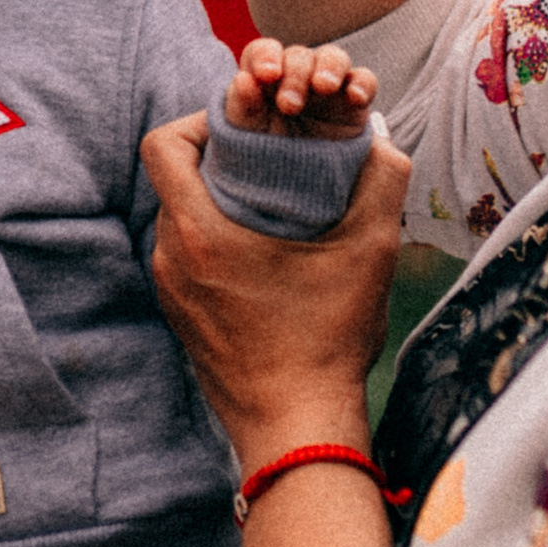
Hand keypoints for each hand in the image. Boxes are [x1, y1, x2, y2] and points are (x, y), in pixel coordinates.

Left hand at [143, 106, 408, 467]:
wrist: (295, 428)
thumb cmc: (326, 345)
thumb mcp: (369, 253)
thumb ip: (381, 183)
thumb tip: (383, 140)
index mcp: (200, 232)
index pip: (164, 144)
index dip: (201, 119)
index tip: (247, 125)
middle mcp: (171, 256)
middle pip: (174, 177)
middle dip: (219, 158)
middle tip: (271, 158)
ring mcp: (171, 289)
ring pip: (180, 216)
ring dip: (219, 199)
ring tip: (273, 203)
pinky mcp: (179, 314)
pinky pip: (185, 254)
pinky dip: (215, 238)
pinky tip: (263, 251)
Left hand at [227, 39, 376, 140]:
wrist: (292, 189)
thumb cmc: (261, 155)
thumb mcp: (244, 134)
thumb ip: (241, 105)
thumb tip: (243, 79)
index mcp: (264, 78)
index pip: (263, 51)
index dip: (265, 56)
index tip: (266, 75)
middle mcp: (296, 76)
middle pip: (299, 55)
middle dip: (295, 75)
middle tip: (289, 106)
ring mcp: (327, 86)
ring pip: (334, 57)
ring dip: (329, 67)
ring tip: (323, 87)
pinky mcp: (353, 103)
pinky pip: (364, 81)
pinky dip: (362, 83)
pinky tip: (355, 96)